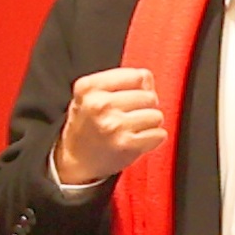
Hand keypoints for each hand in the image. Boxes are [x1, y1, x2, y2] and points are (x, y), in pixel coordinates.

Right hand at [53, 65, 169, 191]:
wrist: (75, 159)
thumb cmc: (87, 123)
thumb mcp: (91, 94)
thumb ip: (119, 81)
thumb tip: (148, 80)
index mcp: (89, 87)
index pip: (138, 76)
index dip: (141, 86)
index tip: (131, 95)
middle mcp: (100, 104)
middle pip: (150, 96)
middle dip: (145, 107)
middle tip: (129, 116)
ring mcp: (114, 125)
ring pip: (157, 116)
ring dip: (149, 123)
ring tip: (131, 128)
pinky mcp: (127, 144)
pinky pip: (159, 134)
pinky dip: (152, 138)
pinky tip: (136, 139)